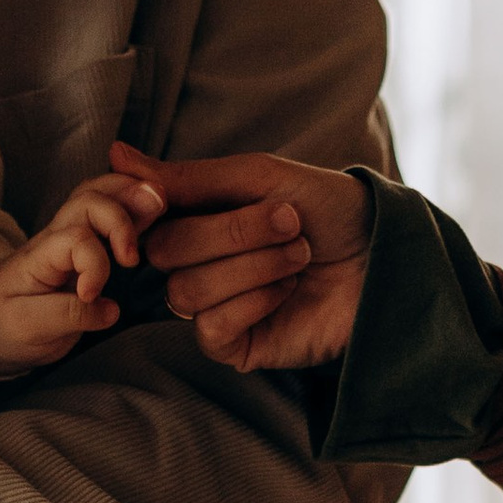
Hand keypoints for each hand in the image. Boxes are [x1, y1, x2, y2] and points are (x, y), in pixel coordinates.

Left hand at [0, 170, 161, 370]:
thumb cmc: (6, 324)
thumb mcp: (28, 328)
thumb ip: (69, 316)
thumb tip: (111, 309)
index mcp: (40, 256)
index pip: (76, 241)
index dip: (94, 266)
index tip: (90, 297)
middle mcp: (57, 236)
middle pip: (89, 200)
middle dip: (120, 220)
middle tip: (132, 258)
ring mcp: (73, 235)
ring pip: (101, 193)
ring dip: (131, 195)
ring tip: (159, 204)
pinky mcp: (90, 243)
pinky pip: (111, 208)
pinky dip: (135, 200)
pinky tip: (156, 205)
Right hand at [112, 141, 369, 369]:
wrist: (387, 253)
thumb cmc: (329, 208)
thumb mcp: (259, 177)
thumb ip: (187, 176)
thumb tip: (115, 156)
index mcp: (195, 219)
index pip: (145, 218)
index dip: (153, 208)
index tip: (175, 196)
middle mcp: (197, 264)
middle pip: (167, 253)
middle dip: (232, 232)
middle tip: (291, 220)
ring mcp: (215, 308)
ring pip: (187, 292)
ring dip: (252, 265)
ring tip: (300, 253)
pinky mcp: (237, 346)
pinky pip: (211, 328)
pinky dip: (253, 301)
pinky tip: (288, 290)